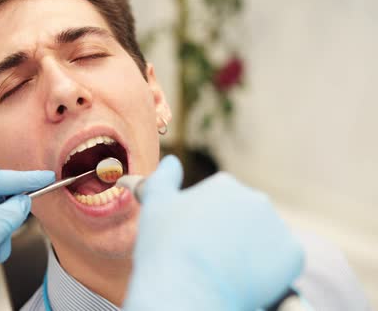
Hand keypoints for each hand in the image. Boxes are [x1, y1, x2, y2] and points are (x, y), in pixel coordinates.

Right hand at [124, 156, 302, 310]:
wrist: (187, 288)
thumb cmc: (166, 248)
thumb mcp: (155, 205)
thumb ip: (163, 178)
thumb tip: (171, 160)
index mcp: (224, 184)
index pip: (220, 206)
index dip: (206, 227)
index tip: (194, 244)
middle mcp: (255, 198)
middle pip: (245, 221)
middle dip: (232, 236)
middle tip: (211, 260)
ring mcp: (277, 225)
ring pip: (265, 241)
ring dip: (252, 253)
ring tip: (228, 272)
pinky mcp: (293, 253)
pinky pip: (284, 262)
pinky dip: (272, 273)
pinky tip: (247, 281)